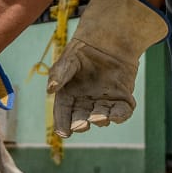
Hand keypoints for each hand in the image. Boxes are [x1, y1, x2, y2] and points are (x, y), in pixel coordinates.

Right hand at [47, 0, 167, 136]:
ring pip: (102, 117)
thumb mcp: (68, 59)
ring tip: (99, 118)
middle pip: (81, 118)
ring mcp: (103, 101)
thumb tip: (50, 89)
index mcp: (68, 95)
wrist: (108, 40)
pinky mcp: (121, 98)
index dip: (62, 124)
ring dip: (101, 120)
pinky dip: (120, 115)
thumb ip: (60, 74)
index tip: (63, 132)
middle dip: (81, 124)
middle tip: (81, 125)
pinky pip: (121, 111)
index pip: (63, 113)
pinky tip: (117, 115)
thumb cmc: (83, 50)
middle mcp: (85, 102)